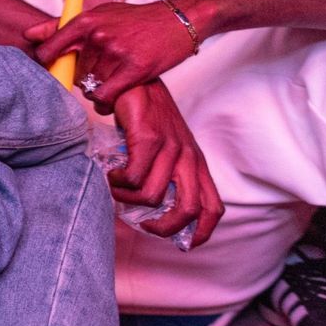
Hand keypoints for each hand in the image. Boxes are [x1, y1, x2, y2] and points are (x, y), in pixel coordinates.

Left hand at [27, 0, 196, 103]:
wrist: (177, 19)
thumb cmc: (135, 19)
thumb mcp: (99, 13)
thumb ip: (63, 26)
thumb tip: (28, 34)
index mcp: (84, 21)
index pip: (47, 52)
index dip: (48, 66)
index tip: (56, 71)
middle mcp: (97, 36)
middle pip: (72, 74)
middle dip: (83, 79)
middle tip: (99, 74)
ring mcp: (115, 52)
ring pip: (88, 87)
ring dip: (96, 92)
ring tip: (110, 82)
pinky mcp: (134, 69)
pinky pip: (105, 96)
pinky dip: (105, 103)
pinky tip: (110, 99)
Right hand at [112, 81, 223, 244]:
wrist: (137, 81)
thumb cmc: (148, 117)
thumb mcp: (167, 149)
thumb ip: (165, 174)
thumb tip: (151, 206)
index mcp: (196, 164)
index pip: (212, 207)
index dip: (202, 232)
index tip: (184, 244)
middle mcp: (188, 158)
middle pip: (189, 209)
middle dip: (164, 227)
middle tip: (143, 224)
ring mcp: (171, 148)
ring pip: (154, 196)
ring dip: (128, 199)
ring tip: (117, 188)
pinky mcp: (149, 139)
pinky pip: (135, 176)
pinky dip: (120, 181)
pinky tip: (113, 173)